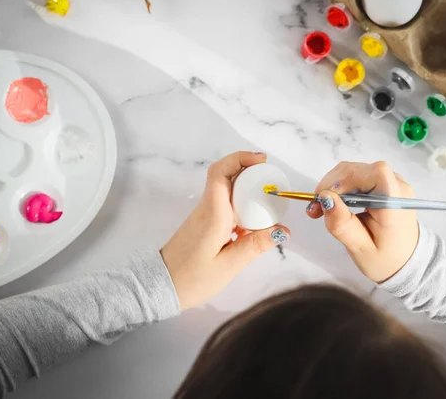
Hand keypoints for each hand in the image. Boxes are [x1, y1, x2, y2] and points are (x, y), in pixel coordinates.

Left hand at [161, 151, 289, 309]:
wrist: (161, 287)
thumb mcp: (229, 265)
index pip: (221, 172)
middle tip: (273, 184)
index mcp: (213, 213)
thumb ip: (256, 246)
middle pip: (228, 177)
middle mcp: (208, 208)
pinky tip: (255, 224)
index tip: (262, 161)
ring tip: (270, 205)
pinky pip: (227, 206)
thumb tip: (283, 230)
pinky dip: (243, 207)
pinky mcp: (206, 224)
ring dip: (249, 191)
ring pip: (228, 191)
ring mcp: (205, 215)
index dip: (241, 158)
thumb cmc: (192, 278)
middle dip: (252, 174)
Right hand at [307, 162, 418, 282]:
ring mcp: (392, 182)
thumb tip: (324, 198)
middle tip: (315, 209)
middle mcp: (398, 186)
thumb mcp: (360, 249)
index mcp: (396, 203)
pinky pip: (359, 176)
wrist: (405, 262)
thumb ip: (342, 224)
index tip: (325, 199)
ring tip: (321, 208)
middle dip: (332, 185)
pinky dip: (342, 187)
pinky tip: (334, 204)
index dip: (346, 179)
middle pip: (359, 169)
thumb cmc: (384, 259)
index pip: (375, 173)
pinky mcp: (385, 183)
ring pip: (355, 171)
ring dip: (334, 186)